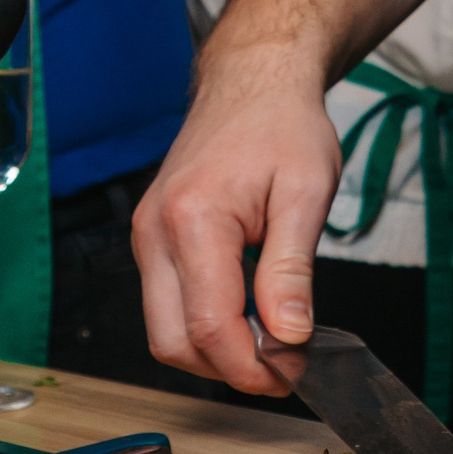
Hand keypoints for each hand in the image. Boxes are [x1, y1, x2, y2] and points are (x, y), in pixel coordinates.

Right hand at [132, 45, 340, 391]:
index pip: (210, 326)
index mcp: (192, 220)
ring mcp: (146, 237)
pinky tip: (249, 319)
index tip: (292, 374)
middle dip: (228, 369)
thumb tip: (289, 338)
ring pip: (164, 330)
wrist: (254, 80)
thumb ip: (292, 270)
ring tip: (272, 348)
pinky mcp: (152, 239)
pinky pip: (167, 304)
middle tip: (284, 372)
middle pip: (174, 342)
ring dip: (214, 352)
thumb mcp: (306, 192)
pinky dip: (204, 325)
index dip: (250, 366)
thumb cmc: (283, 125)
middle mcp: (154, 233)